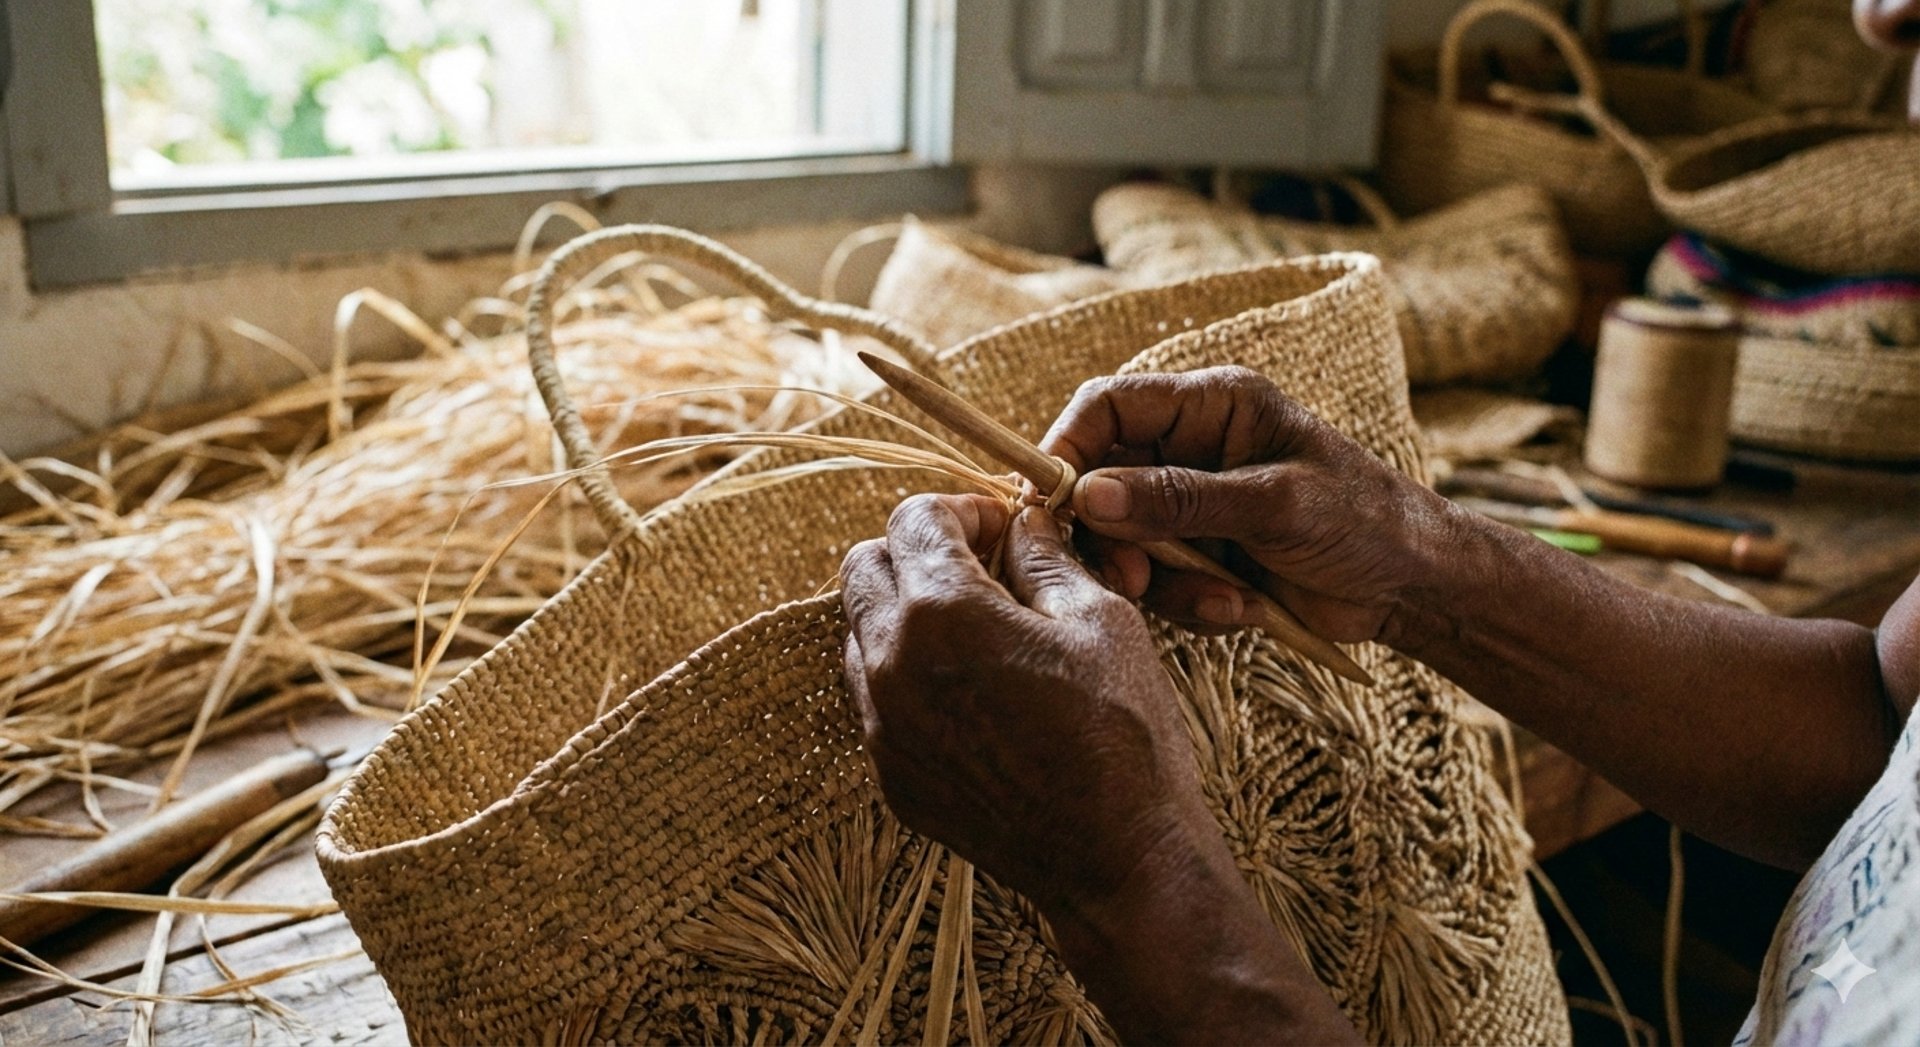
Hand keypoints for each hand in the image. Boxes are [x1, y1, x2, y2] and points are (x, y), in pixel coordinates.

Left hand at [839, 493, 1360, 1042]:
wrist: (1117, 860)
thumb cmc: (1123, 734)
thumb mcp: (1099, 620)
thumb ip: (1046, 557)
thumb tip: (1024, 521)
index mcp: (943, 613)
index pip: (913, 519)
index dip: (962, 508)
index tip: (1002, 526)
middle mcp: (891, 665)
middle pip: (864, 566)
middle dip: (917, 551)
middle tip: (983, 565)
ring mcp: (883, 725)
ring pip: (858, 631)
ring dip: (904, 610)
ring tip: (977, 627)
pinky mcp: (890, 773)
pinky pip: (873, 696)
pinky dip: (905, 671)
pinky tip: (971, 687)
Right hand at [1040, 366, 1459, 645]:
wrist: (1415, 587)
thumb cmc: (1364, 521)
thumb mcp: (1274, 505)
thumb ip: (1180, 500)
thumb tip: (1090, 494)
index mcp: (1211, 406)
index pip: (1107, 406)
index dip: (1067, 449)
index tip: (1051, 505)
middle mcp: (1191, 450)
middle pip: (1102, 481)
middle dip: (1113, 537)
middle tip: (1132, 578)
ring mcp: (1193, 508)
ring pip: (1125, 542)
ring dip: (1162, 582)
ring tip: (1223, 601)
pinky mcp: (1202, 558)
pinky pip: (1159, 583)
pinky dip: (1192, 604)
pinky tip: (1243, 610)